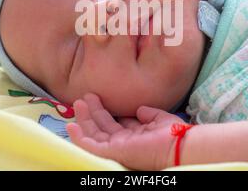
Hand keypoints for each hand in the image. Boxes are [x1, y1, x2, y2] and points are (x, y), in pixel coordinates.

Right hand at [66, 93, 184, 169]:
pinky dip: (78, 137)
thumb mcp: (160, 119)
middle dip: (91, 112)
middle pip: (101, 128)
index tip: (96, 97)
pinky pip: (90, 146)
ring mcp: (116, 148)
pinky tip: (71, 126)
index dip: (104, 112)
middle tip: (84, 96)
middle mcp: (123, 143)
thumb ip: (149, 114)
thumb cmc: (172, 133)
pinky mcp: (111, 151)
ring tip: (77, 103)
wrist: (176, 145)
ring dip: (84, 119)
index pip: (114, 125)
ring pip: (93, 135)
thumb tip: (139, 109)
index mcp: (134, 136)